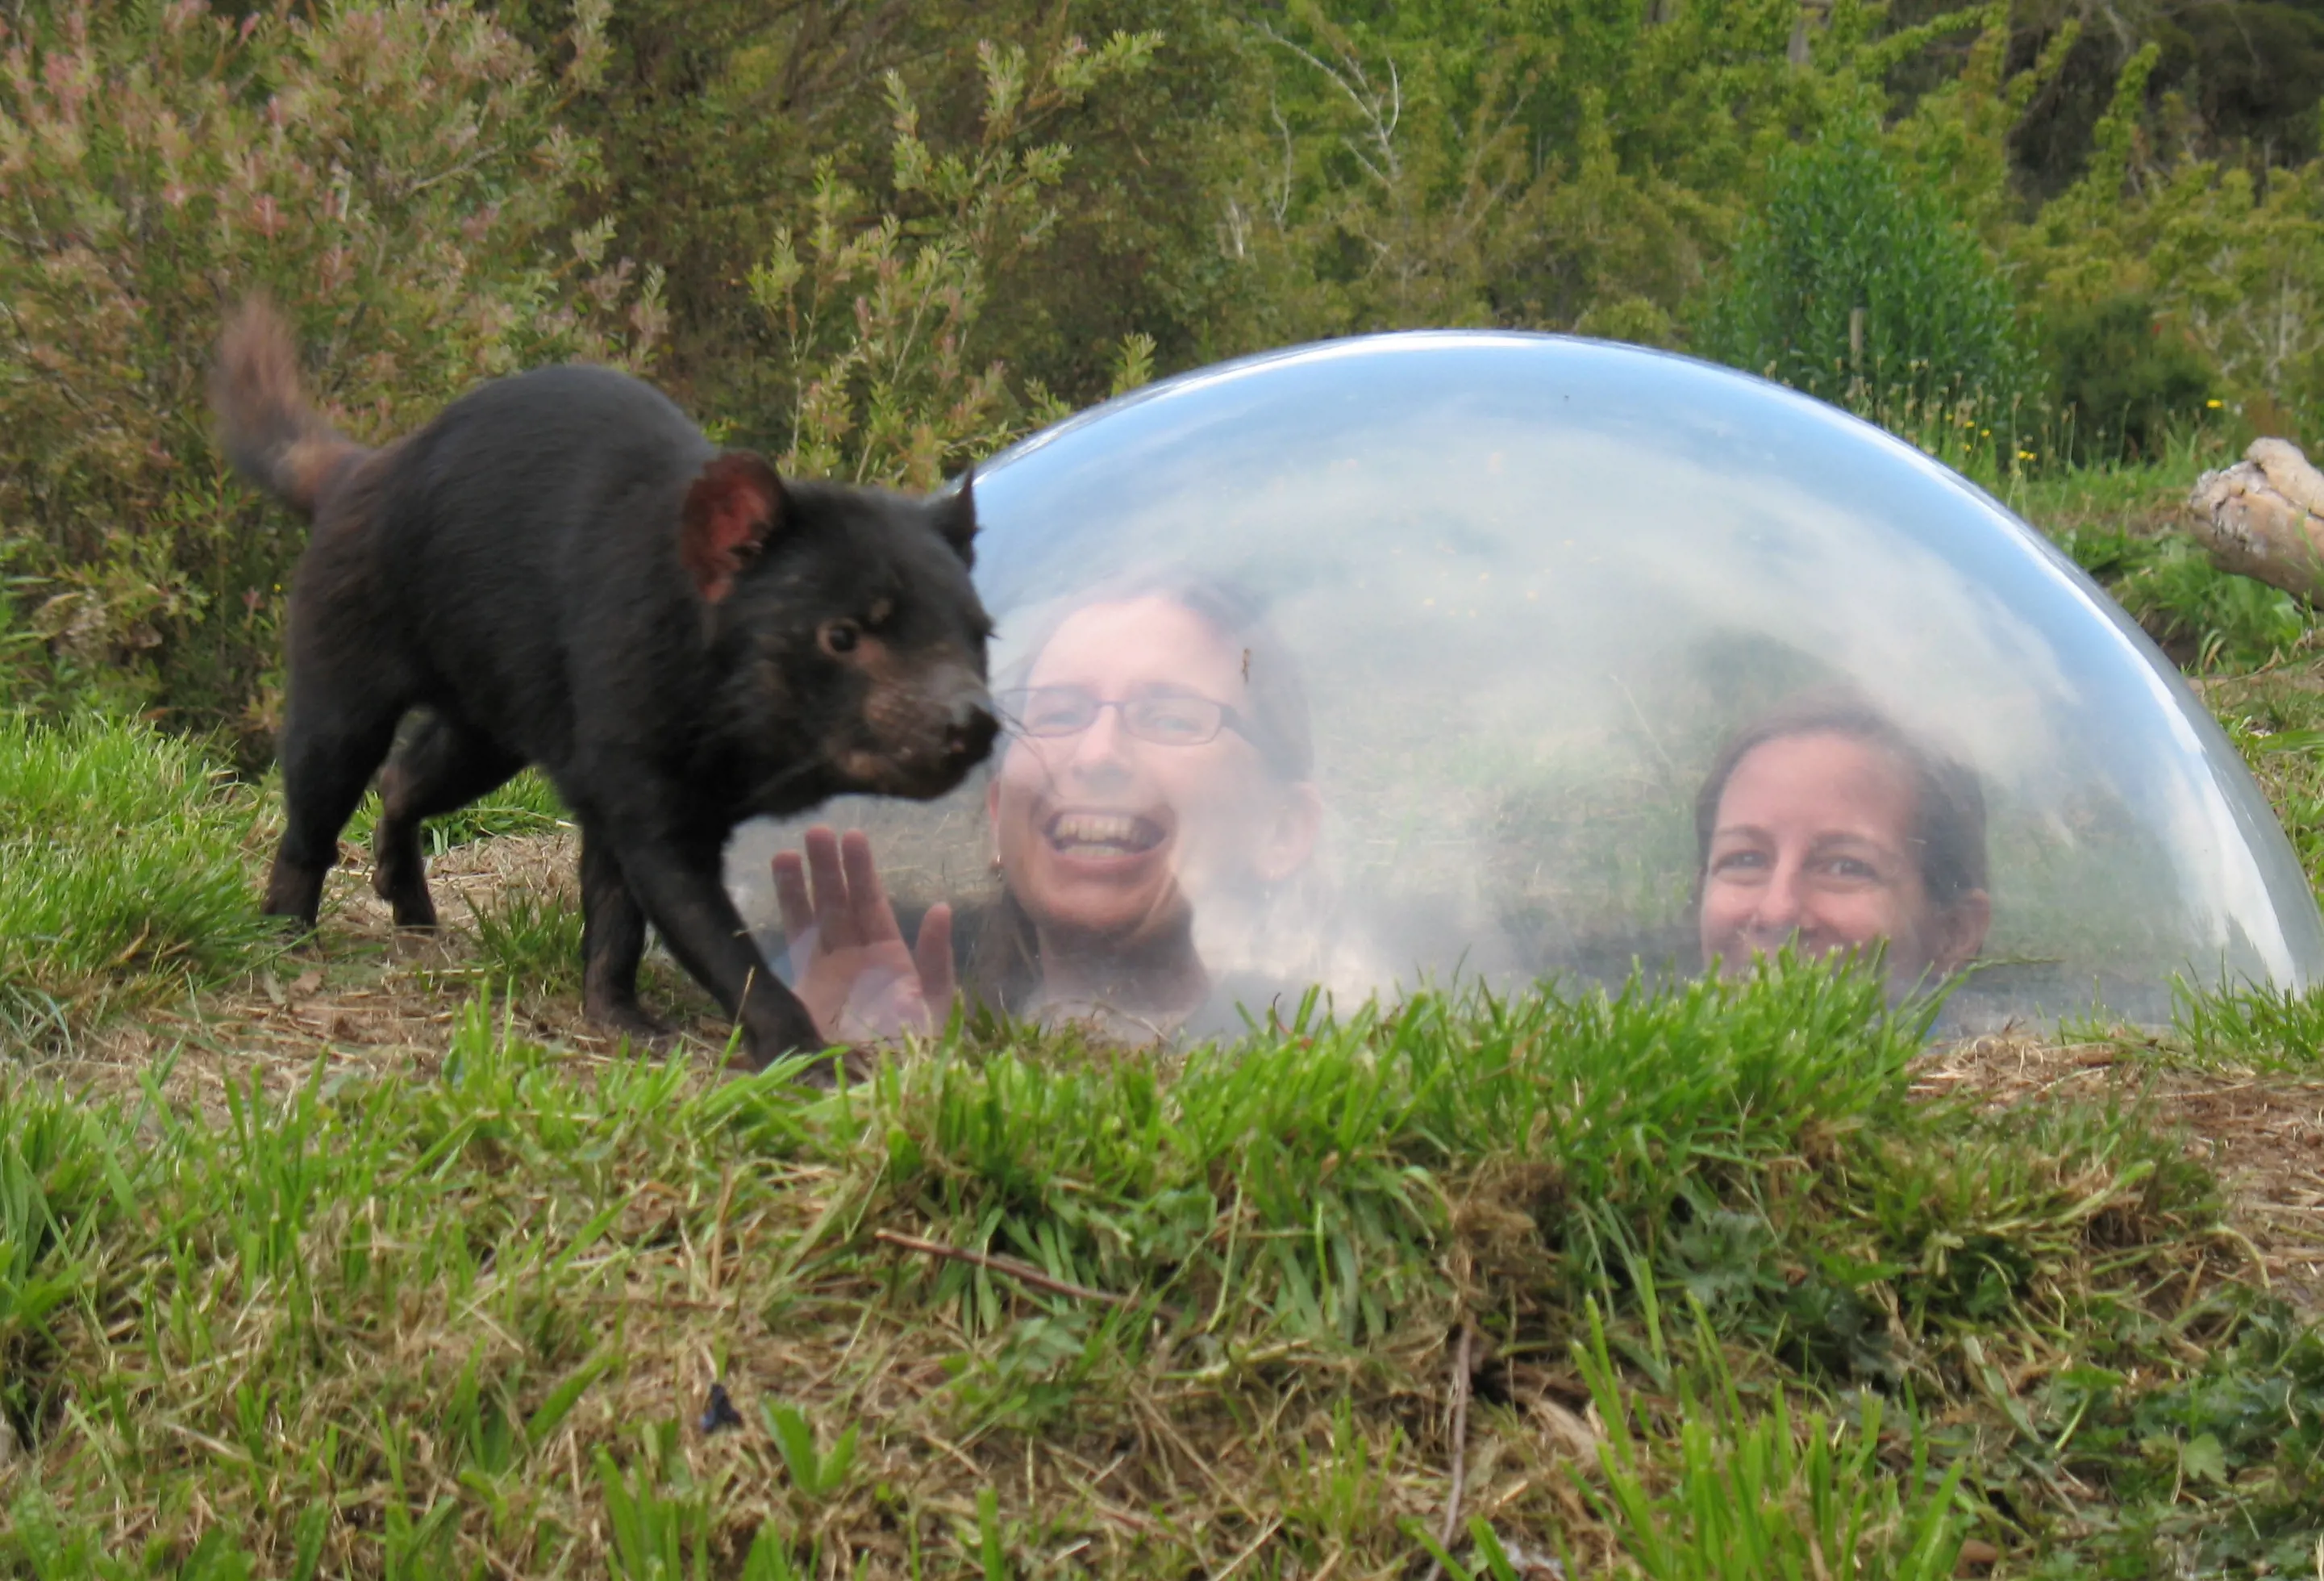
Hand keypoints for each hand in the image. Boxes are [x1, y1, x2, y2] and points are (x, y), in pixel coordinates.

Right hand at [771, 825, 955, 1042]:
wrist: (873, 1098)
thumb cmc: (911, 1056)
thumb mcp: (934, 1008)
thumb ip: (935, 960)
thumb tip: (940, 908)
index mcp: (891, 960)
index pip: (872, 906)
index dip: (863, 872)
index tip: (853, 836)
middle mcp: (856, 960)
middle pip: (841, 903)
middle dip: (831, 867)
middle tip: (818, 830)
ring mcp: (825, 973)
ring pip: (814, 918)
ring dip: (805, 883)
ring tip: (792, 847)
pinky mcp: (799, 991)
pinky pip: (793, 944)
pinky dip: (786, 910)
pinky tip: (777, 877)